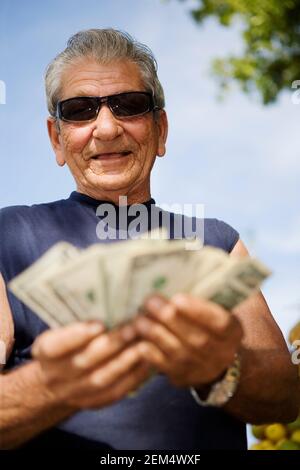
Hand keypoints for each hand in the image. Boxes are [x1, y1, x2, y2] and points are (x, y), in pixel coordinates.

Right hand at [31, 321, 150, 409]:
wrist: (55, 379)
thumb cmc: (65, 341)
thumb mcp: (61, 328)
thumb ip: (78, 319)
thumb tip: (108, 299)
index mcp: (45, 351)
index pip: (55, 346)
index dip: (77, 336)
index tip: (100, 323)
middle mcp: (55, 374)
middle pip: (84, 362)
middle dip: (111, 344)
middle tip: (133, 328)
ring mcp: (72, 392)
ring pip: (100, 380)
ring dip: (124, 361)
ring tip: (143, 345)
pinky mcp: (91, 403)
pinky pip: (113, 393)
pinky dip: (132, 378)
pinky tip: (146, 362)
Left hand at [133, 293, 242, 387]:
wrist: (216, 362)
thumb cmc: (212, 324)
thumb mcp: (223, 306)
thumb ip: (223, 283)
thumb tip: (232, 253)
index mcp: (233, 332)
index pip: (220, 323)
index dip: (199, 311)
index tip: (178, 297)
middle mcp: (221, 353)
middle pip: (196, 338)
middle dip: (170, 319)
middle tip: (150, 301)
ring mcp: (201, 369)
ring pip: (177, 352)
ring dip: (156, 334)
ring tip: (139, 318)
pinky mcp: (181, 378)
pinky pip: (164, 367)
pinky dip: (150, 353)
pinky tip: (138, 339)